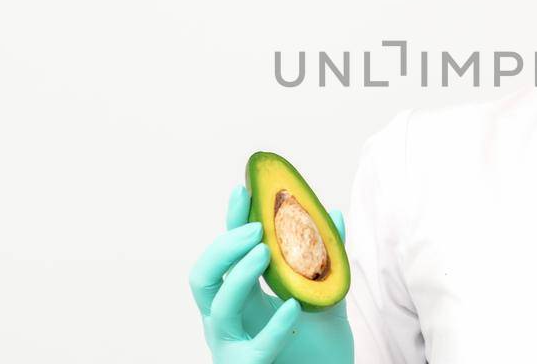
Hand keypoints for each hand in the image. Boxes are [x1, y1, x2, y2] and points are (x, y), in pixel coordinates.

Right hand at [189, 185, 352, 362]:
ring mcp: (232, 345)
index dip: (230, 222)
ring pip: (219, 307)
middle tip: (255, 229)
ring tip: (267, 252)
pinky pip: (253, 348)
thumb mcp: (325, 298)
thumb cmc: (318, 351)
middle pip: (203, 276)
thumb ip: (327, 260)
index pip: (226, 254)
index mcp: (241, 298)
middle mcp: (228, 319)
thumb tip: (332, 215)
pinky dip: (272, 327)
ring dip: (239, 276)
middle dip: (224, 247)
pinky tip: (294, 307)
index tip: (243, 189)